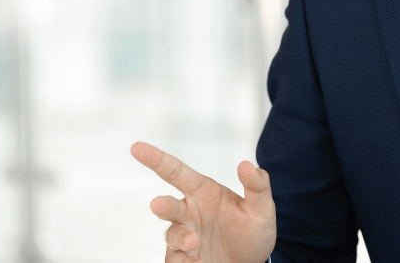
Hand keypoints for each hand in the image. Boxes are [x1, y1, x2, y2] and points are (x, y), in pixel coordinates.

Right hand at [131, 141, 276, 262]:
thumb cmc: (253, 231)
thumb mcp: (262, 208)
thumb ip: (257, 186)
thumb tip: (247, 165)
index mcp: (203, 192)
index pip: (176, 172)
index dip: (157, 159)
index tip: (137, 148)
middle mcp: (189, 212)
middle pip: (168, 205)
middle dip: (162, 205)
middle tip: (158, 205)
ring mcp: (185, 236)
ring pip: (172, 235)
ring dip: (182, 240)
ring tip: (196, 244)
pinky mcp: (182, 258)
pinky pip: (176, 259)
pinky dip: (186, 261)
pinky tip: (200, 262)